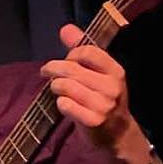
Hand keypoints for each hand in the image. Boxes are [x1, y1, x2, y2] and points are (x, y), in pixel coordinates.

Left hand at [41, 23, 147, 163]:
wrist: (117, 134)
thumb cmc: (103, 100)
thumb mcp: (99, 74)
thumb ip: (82, 51)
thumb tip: (65, 29)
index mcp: (115, 70)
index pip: (88, 51)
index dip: (70, 54)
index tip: (64, 60)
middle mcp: (112, 86)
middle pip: (72, 69)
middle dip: (53, 68)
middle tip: (45, 71)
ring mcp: (103, 104)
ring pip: (67, 86)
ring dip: (55, 86)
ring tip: (56, 88)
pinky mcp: (93, 120)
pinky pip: (66, 105)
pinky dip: (60, 103)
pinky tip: (63, 104)